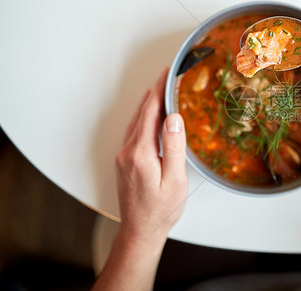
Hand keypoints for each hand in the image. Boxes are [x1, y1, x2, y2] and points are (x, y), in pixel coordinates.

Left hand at [115, 67, 187, 242]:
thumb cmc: (161, 210)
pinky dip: (143, 118)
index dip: (159, 90)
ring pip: (136, 122)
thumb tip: (173, 118)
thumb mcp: (174, 179)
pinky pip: (133, 132)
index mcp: (141, 153)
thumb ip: (173, 146)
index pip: (150, 112)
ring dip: (148, 105)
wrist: (141, 231)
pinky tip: (150, 117)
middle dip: (155, 93)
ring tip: (161, 91)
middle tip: (167, 77)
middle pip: (141, 113)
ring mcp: (123, 157)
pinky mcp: (123, 162)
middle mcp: (128, 152)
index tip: (166, 74)